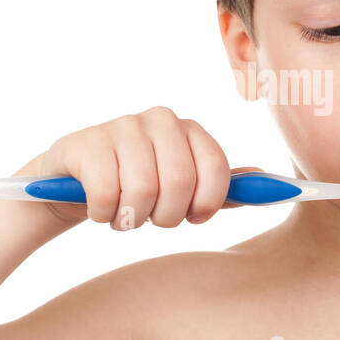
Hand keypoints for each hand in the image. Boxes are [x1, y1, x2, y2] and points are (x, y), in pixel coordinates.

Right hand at [16, 107, 261, 229]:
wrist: (74, 184)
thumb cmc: (135, 187)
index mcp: (188, 130)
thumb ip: (219, 186)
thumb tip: (264, 180)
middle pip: (180, 181)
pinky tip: (99, 208)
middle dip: (166, 215)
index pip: (216, 168)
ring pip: (143, 189)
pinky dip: (104, 214)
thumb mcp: (179, 188)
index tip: (193, 216)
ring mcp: (121, 127)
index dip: (208, 202)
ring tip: (124, 215)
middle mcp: (159, 120)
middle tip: (150, 220)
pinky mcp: (86, 143)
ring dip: (132, 218)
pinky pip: (106, 194)